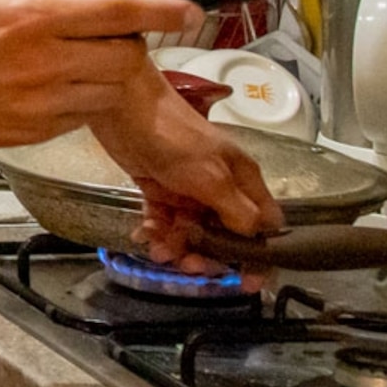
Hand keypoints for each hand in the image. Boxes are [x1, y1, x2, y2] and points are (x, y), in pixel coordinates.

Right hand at [0, 0, 202, 156]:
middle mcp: (45, 62)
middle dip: (128, 46)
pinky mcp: (35, 134)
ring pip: (109, 91)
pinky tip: (52, 90)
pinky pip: (80, 116)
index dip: (160, 12)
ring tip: (82, 65)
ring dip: (107, 77)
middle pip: (124, 57)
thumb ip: (43, 0)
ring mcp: (42, 104)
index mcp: (31, 18)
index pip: (117, 13)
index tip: (189, 12)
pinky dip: (80, 101)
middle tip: (112, 39)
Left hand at [93, 65, 284, 266]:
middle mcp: (220, 185)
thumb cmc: (174, 136)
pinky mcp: (159, 187)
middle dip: (209, 254)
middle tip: (189, 266)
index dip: (258, 254)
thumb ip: (234, 210)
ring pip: (192, 230)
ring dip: (178, 246)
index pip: (264, 224)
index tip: (246, 280)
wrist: (122, 106)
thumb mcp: (210, 176)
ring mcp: (189, 187)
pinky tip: (144, 235)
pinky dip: (157, 231)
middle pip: (224, 234)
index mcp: (243, 179)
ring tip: (159, 251)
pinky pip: (164, 219)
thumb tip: (255, 239)